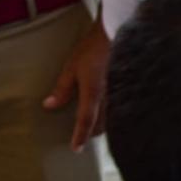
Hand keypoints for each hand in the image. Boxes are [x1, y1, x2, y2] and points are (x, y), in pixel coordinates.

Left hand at [43, 18, 109, 150]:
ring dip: (105, 124)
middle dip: (92, 131)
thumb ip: (62, 87)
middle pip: (102, 124)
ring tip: (97, 125)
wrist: (120, 31)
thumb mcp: (72, 66)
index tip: (76, 149)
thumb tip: (50, 105)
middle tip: (84, 136)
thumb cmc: (95, 47)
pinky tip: (114, 112)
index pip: (86, 121)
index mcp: (94, 92)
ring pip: (114, 118)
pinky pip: (122, 107)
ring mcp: (122, 93)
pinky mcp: (130, 89)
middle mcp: (110, 96)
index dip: (80, 136)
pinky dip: (116, 114)